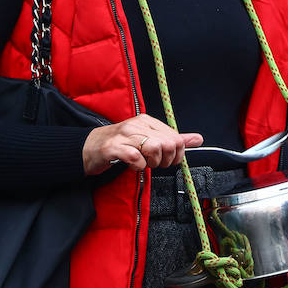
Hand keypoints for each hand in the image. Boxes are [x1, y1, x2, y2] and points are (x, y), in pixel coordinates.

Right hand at [82, 117, 202, 175]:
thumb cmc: (120, 145)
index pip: (175, 137)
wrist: (89, 148)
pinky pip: (135, 158)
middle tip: (154, 163)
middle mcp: (137, 124)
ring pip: (154, 149)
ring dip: (151, 163)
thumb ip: (173, 139)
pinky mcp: (113, 148)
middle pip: (168, 143)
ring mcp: (124, 135)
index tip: (167, 160)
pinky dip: (137, 166)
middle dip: (165, 160)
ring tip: (142, 163)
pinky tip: (132, 165)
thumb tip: (197, 139)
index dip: (176, 154)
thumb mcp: (148, 138)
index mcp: (147, 121)